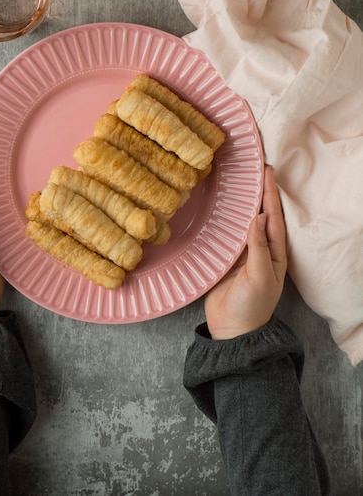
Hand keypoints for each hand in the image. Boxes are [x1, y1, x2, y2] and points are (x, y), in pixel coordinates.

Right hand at [204, 165, 286, 338]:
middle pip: (261, 215)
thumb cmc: (251, 306)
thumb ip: (258, 247)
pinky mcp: (227, 259)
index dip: (270, 194)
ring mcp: (244, 254)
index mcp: (275, 253)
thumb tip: (259, 217)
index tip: (266, 172)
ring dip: (244, 203)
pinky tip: (223, 208)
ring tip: (240, 181)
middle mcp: (261, 250)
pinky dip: (228, 219)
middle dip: (260, 193)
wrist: (232, 330)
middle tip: (255, 169)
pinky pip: (229, 233)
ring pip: (245, 222)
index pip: (274, 217)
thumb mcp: (259, 276)